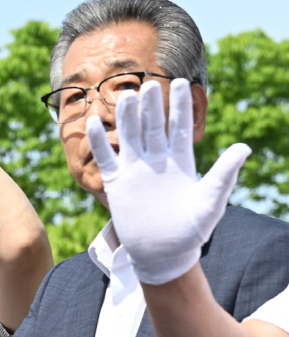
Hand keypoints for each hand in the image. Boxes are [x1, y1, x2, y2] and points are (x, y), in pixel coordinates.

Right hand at [87, 79, 249, 285]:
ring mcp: (135, 171)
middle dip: (151, 106)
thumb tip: (244, 146)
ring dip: (126, 117)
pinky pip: (106, 158)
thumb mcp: (212, 200)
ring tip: (125, 95)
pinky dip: (99, 142)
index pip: (179, 127)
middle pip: (152, 126)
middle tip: (148, 83)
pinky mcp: (116, 183)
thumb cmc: (192, 230)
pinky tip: (92, 122)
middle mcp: (156, 162)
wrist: (163, 253)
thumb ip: (224, 173)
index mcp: (180, 162)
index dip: (180, 106)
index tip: (181, 83)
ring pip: (128, 136)